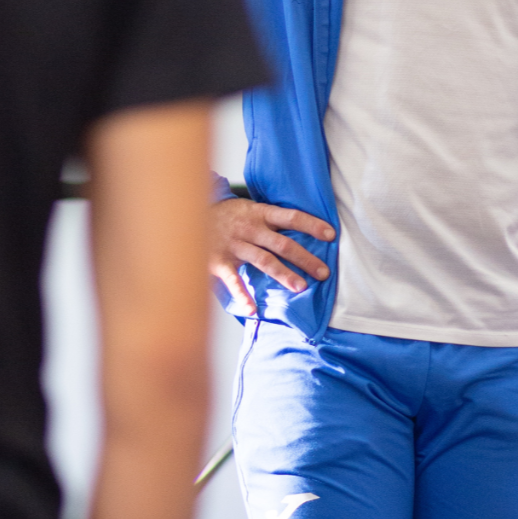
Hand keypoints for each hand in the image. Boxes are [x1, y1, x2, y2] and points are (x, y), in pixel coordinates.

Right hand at [210, 197, 335, 314]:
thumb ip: (270, 220)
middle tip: (324, 273)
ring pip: (264, 260)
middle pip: (282, 243)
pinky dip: (242, 295)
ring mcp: (234, 244)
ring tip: (301, 288)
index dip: (311, 224)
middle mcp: (249, 227)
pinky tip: (253, 310)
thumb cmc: (226, 215)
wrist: (186, 211)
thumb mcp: (248, 209)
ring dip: (284, 275)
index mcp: (259, 213)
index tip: (331, 234)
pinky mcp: (218, 260)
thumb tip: (302, 232)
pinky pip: (232, 280)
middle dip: (305, 258)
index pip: (290, 216)